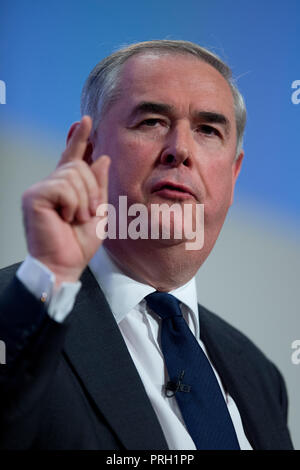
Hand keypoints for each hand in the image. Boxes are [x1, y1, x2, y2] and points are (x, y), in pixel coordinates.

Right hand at [22, 116, 109, 286]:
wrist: (65, 264)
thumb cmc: (78, 243)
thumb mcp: (98, 212)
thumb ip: (99, 186)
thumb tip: (102, 158)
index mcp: (67, 189)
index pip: (73, 158)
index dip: (79, 139)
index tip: (86, 120)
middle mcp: (52, 185)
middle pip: (79, 165)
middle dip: (92, 189)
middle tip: (88, 214)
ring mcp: (41, 189)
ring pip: (73, 175)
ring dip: (84, 200)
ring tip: (76, 218)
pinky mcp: (34, 196)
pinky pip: (64, 187)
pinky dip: (73, 204)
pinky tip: (65, 217)